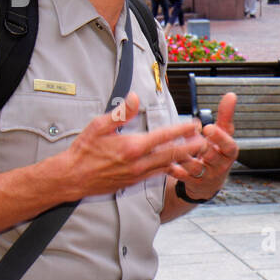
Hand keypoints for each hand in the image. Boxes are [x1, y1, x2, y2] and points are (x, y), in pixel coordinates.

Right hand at [59, 92, 204, 199]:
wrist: (73, 178)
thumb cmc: (84, 151)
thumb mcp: (99, 126)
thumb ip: (121, 112)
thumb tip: (136, 98)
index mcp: (132, 147)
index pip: (163, 137)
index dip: (181, 130)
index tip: (193, 125)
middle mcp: (139, 163)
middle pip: (172, 154)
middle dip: (191, 147)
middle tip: (206, 141)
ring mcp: (138, 174)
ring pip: (167, 166)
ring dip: (184, 159)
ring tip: (198, 153)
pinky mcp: (134, 182)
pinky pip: (157, 174)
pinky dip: (170, 169)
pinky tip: (177, 165)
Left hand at [175, 92, 239, 199]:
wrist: (211, 180)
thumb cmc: (217, 152)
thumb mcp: (225, 134)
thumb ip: (225, 115)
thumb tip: (231, 95)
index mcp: (229, 152)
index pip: (228, 146)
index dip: (219, 138)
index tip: (208, 128)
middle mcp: (219, 165)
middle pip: (211, 156)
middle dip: (200, 145)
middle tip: (190, 135)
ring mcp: (206, 175)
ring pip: (195, 166)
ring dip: (184, 155)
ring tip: (176, 145)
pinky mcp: (193, 182)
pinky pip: (182, 176)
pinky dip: (174, 169)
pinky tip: (168, 163)